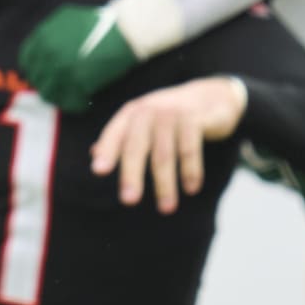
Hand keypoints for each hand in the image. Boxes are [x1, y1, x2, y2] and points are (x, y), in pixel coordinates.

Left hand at [18, 3, 138, 111]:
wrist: (125, 29)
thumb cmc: (99, 23)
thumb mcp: (66, 19)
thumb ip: (49, 34)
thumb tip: (41, 51)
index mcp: (43, 37)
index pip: (27, 61)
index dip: (35, 71)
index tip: (42, 76)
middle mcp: (48, 53)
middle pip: (37, 80)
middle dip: (47, 85)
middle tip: (59, 89)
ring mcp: (62, 69)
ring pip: (50, 94)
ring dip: (59, 98)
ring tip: (70, 98)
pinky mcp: (79, 82)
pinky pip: (69, 102)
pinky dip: (75, 105)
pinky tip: (83, 103)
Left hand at [92, 77, 247, 212]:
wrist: (211, 96)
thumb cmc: (169, 115)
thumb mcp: (143, 122)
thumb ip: (121, 137)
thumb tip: (94, 154)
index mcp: (131, 114)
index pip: (114, 134)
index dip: (107, 151)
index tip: (98, 171)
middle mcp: (148, 112)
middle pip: (136, 147)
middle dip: (131, 174)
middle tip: (128, 201)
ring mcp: (171, 114)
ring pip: (164, 155)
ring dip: (165, 184)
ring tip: (166, 208)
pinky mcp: (194, 119)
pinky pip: (190, 150)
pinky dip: (190, 171)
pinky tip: (191, 189)